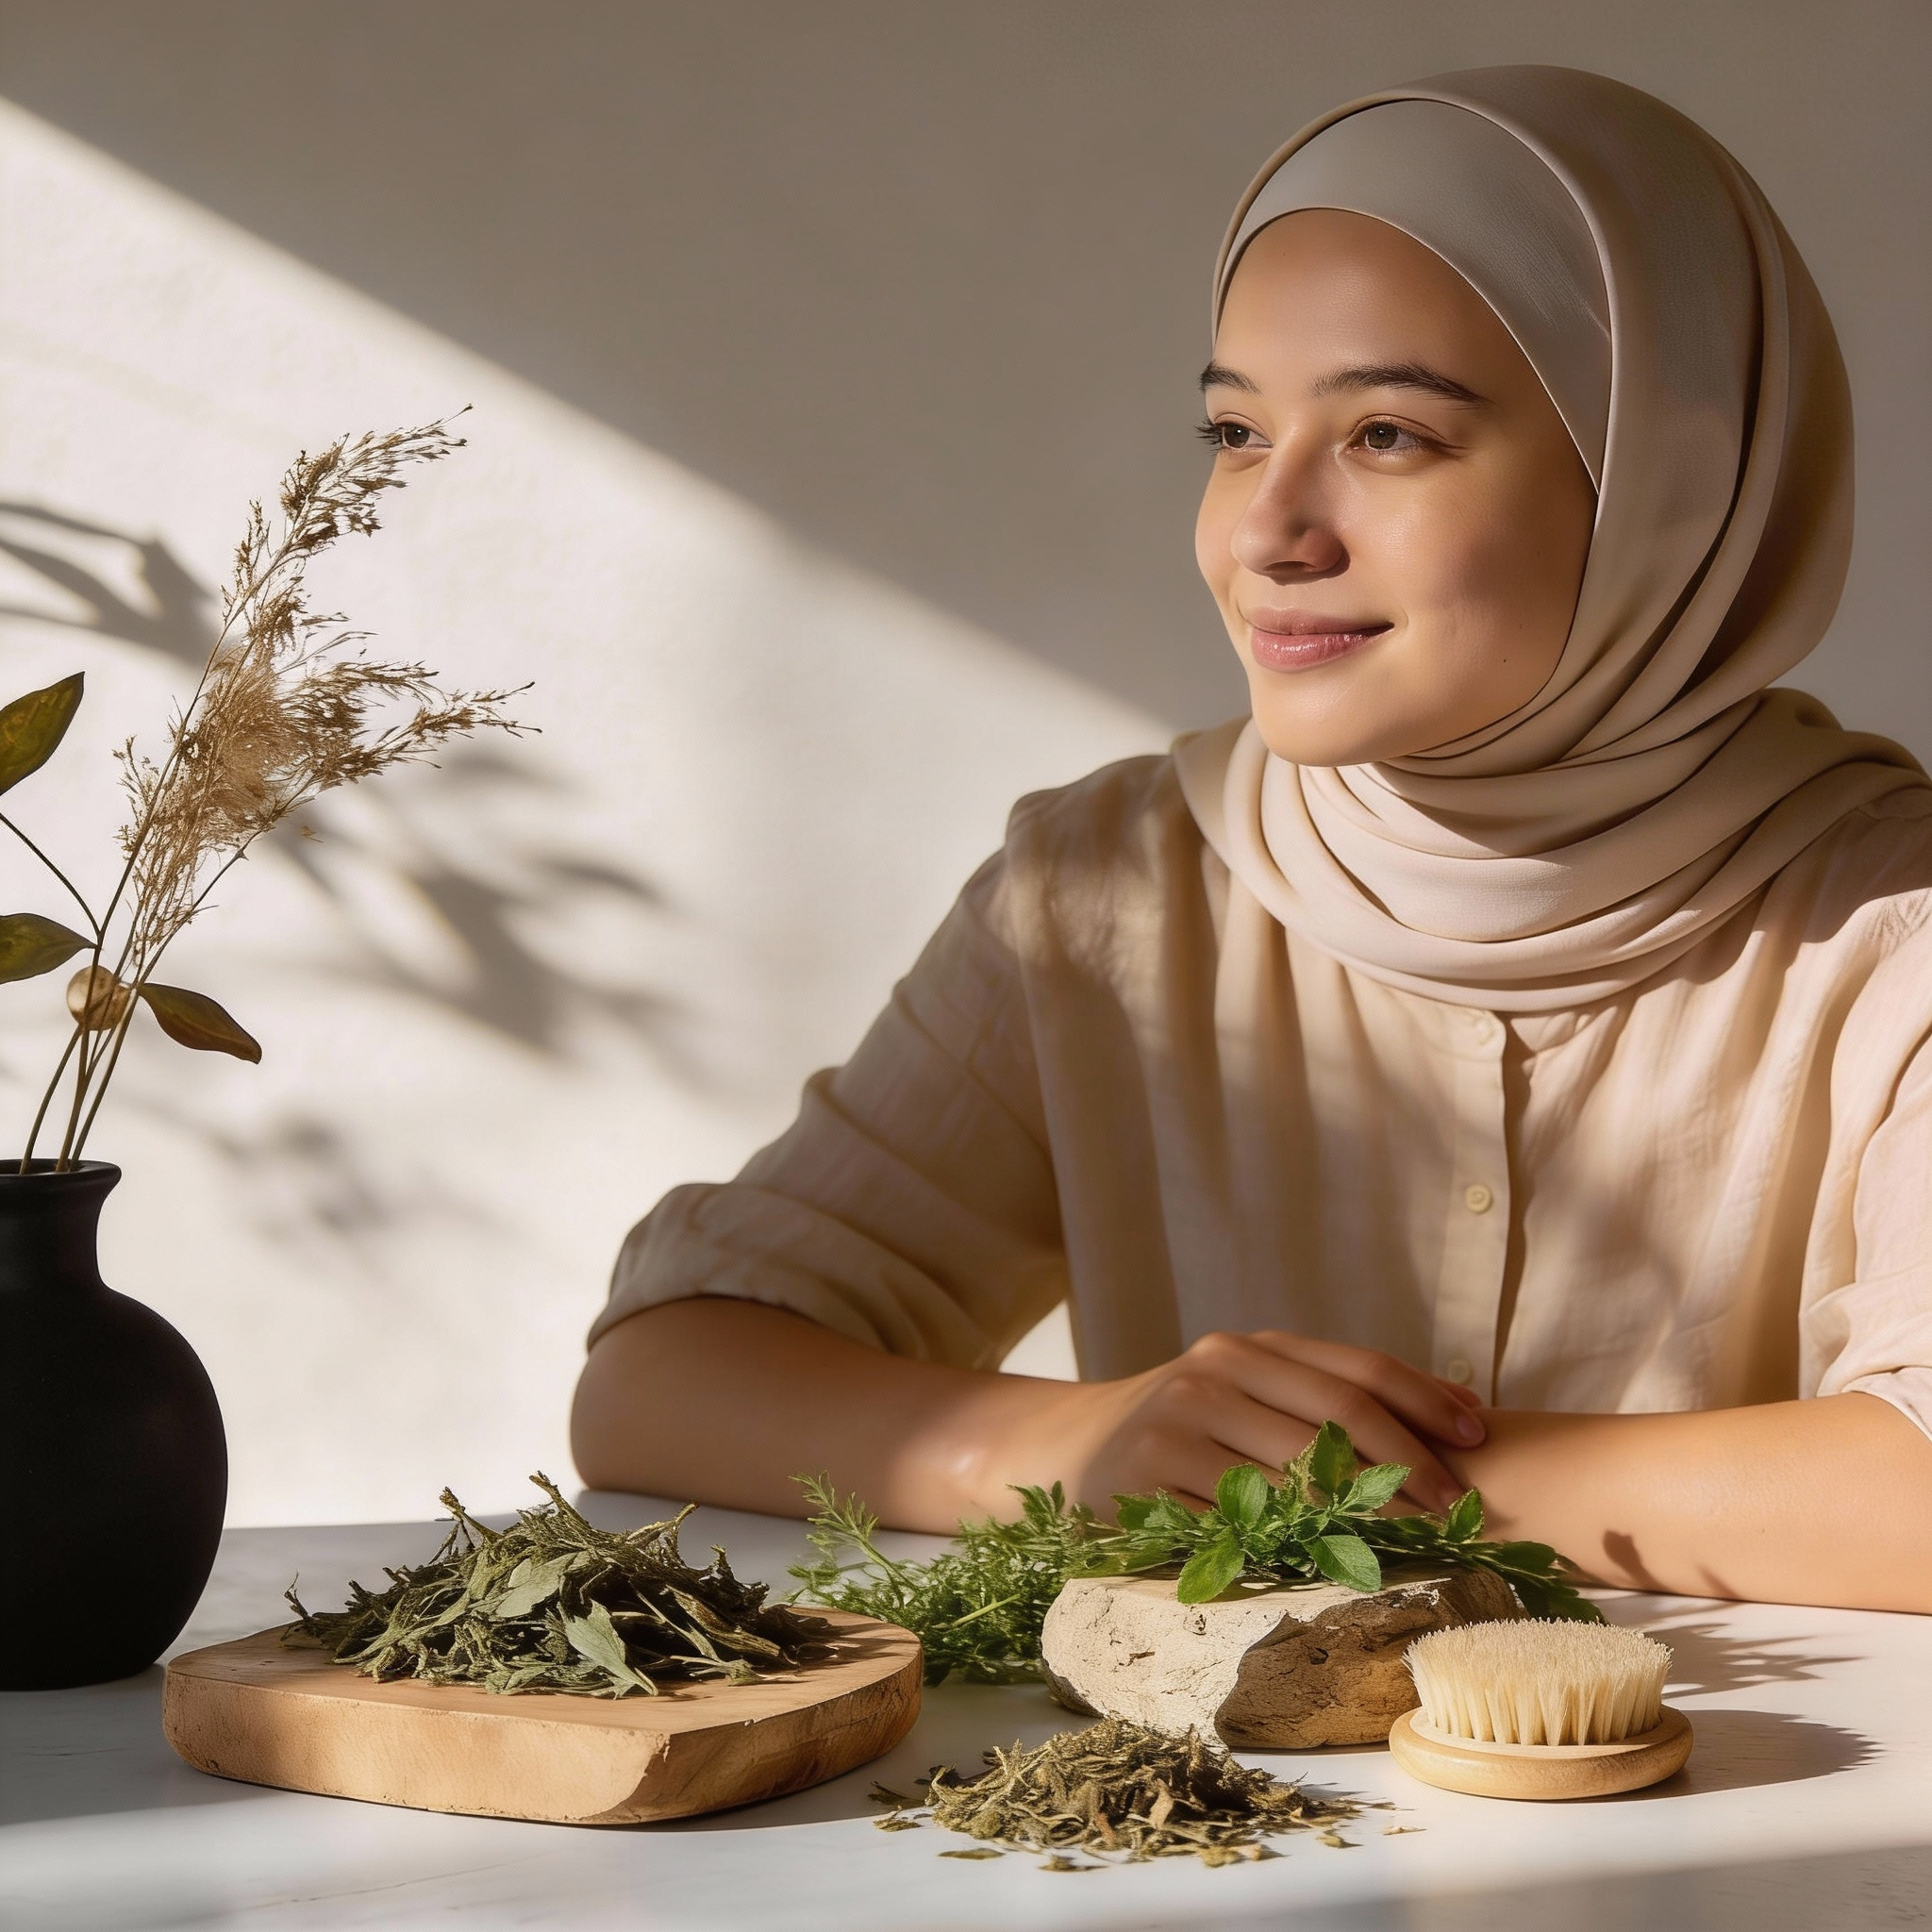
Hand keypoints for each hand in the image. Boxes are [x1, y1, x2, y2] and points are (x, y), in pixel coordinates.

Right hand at [1013, 1330, 1484, 1518]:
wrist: (1069, 1448)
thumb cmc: (1181, 1430)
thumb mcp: (1243, 1394)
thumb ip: (1319, 1401)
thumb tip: (1457, 1416)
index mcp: (1248, 1348)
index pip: (1355, 1369)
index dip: (1425, 1401)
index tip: (1479, 1436)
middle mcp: (1214, 1372)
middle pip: (1338, 1418)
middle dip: (1410, 1466)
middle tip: (1458, 1510)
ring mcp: (1179, 1423)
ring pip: (1297, 1472)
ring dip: (1367, 1513)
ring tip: (1418, 1541)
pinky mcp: (1150, 1477)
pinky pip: (1240, 1519)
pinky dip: (1296, 1543)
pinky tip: (1334, 1565)